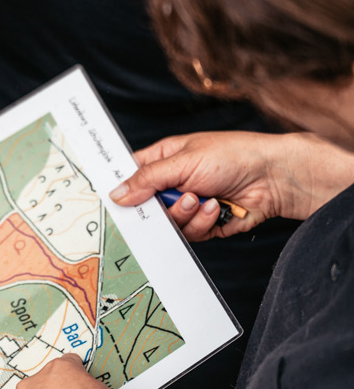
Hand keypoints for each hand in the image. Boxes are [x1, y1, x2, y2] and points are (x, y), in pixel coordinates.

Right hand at [109, 131, 353, 240]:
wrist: (274, 177)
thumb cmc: (235, 155)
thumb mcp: (184, 161)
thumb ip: (147, 179)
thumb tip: (116, 194)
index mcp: (164, 160)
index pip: (131, 175)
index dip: (122, 188)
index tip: (115, 200)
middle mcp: (173, 183)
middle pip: (146, 206)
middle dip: (160, 207)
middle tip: (173, 199)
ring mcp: (187, 205)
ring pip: (167, 224)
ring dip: (184, 214)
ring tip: (201, 200)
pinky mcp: (202, 224)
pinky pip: (188, 234)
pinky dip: (201, 223)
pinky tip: (216, 207)